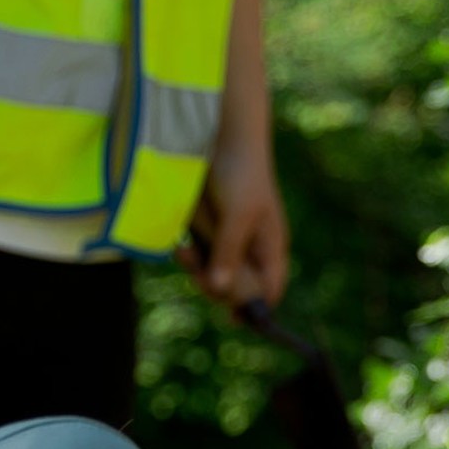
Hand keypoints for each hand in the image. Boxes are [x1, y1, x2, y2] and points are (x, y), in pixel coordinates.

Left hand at [182, 143, 287, 308]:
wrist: (219, 130)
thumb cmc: (241, 171)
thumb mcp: (239, 215)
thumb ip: (229, 253)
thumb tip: (220, 291)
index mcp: (269, 247)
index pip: (268, 290)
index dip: (254, 308)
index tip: (233, 318)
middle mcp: (249, 247)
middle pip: (236, 289)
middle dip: (217, 286)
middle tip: (200, 275)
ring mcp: (225, 239)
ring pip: (212, 274)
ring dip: (196, 270)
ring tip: (184, 253)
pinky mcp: (204, 228)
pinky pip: (196, 255)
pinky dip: (187, 255)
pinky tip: (180, 246)